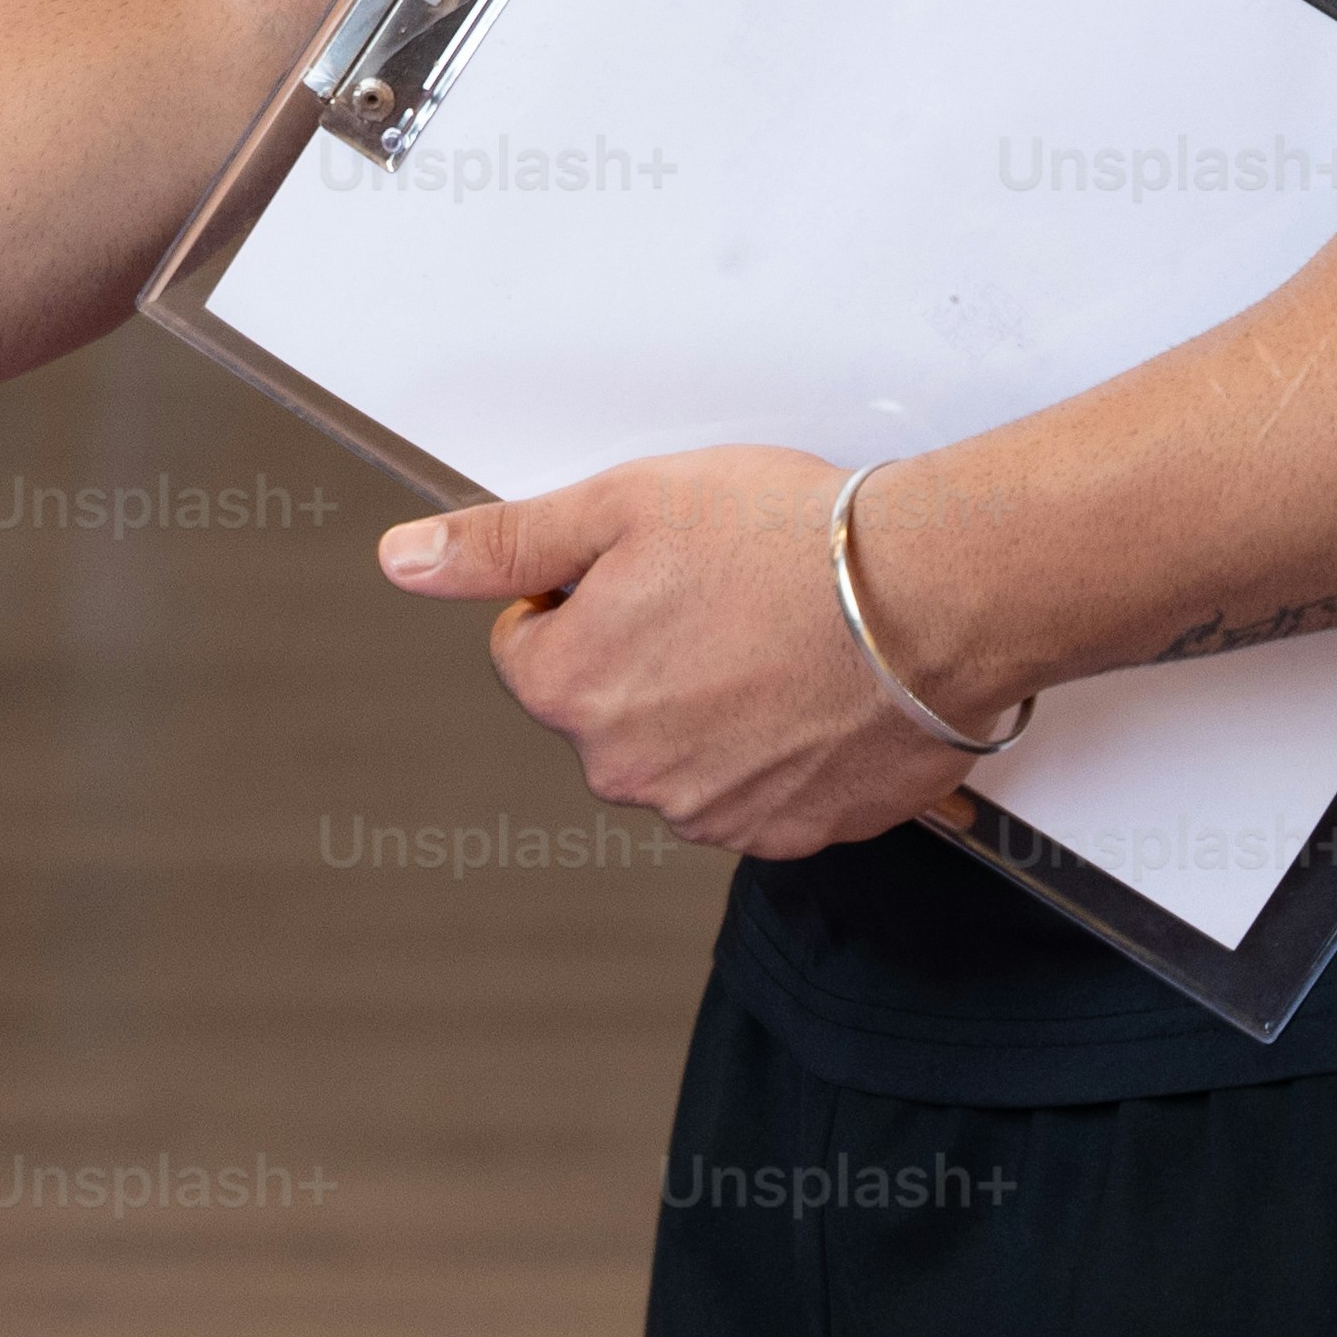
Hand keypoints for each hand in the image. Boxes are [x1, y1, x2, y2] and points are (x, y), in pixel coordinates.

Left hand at [383, 447, 1002, 860]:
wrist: (933, 598)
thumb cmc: (789, 542)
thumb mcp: (622, 503)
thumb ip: (502, 543)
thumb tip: (403, 562)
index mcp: (570, 689)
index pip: (529, 641)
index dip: (584, 589)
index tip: (651, 564)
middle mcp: (627, 771)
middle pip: (602, 700)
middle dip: (644, 649)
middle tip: (722, 591)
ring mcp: (711, 814)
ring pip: (677, 747)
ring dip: (708, 701)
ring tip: (778, 635)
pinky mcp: (790, 833)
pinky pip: (752, 788)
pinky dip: (773, 745)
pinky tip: (811, 689)